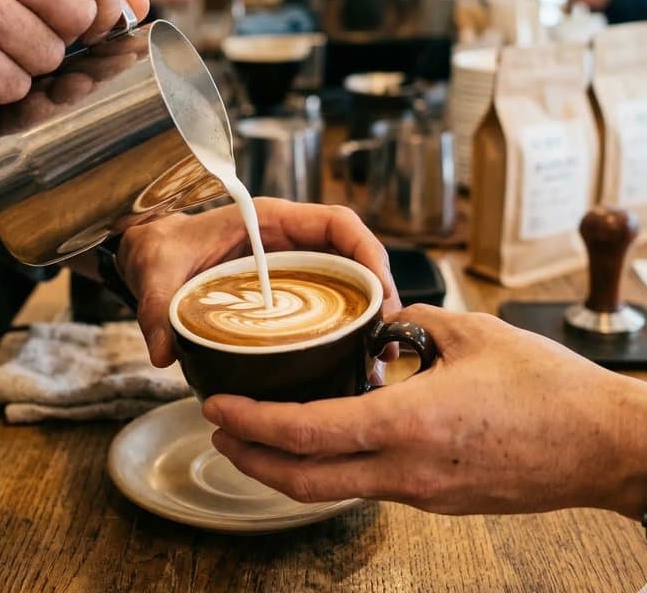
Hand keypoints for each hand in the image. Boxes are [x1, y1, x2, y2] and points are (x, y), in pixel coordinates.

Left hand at [117, 197, 398, 366]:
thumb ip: (157, 306)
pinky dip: (342, 327)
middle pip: (353, 257)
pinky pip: (326, 303)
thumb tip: (164, 351)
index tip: (384, 291)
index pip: (336, 222)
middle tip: (387, 339)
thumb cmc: (159, 248)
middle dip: (379, 293)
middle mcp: (287, 241)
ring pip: (345, 283)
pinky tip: (347, 361)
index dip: (368, 251)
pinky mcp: (284, 292)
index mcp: (269, 220)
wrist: (149, 254)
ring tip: (375, 358)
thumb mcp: (156, 271)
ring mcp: (289, 268)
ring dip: (366, 315)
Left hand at [204, 305, 646, 518]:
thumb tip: (382, 327)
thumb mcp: (472, 334)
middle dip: (253, 458)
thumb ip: (413, 325)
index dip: (255, 422)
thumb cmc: (548, 389)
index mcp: (410, 423)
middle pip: (306, 479)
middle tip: (219, 429)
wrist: (605, 447)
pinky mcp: (438, 497)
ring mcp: (422, 492)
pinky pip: (369, 484)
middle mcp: (407, 469)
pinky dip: (332, 464)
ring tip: (259, 433)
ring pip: (334, 488)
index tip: (219, 407)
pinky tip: (327, 434)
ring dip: (288, 465)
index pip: (310, 431)